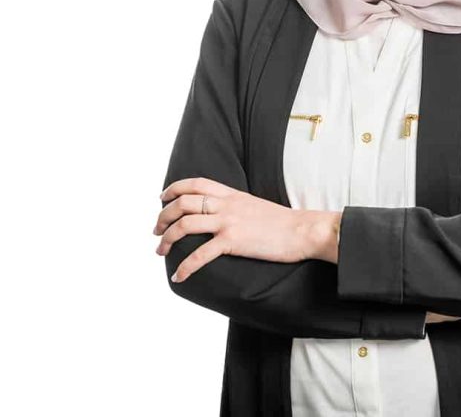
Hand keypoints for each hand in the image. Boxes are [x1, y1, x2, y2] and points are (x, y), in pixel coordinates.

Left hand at [155, 177, 323, 282]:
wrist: (303, 230)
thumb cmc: (284, 223)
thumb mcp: (255, 205)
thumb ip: (236, 206)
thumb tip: (222, 216)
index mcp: (232, 194)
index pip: (195, 183)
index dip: (174, 189)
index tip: (162, 199)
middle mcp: (226, 204)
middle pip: (183, 203)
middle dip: (163, 216)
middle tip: (156, 231)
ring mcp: (228, 222)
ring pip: (185, 224)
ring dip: (167, 239)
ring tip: (161, 251)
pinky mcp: (233, 241)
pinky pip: (201, 254)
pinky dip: (185, 267)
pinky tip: (179, 276)